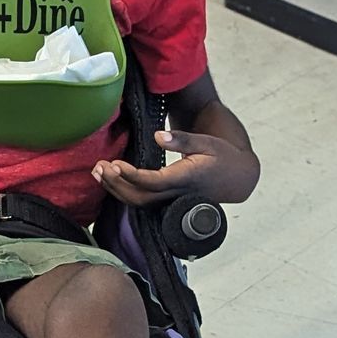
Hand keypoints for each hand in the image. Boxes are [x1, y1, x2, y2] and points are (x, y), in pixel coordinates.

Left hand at [92, 125, 260, 208]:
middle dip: (116, 184)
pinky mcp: (169, 201)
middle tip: (98, 167)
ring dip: (116, 189)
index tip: (115, 164)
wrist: (238, 178)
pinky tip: (112, 180)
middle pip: (140, 198)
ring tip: (98, 172)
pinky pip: (143, 202)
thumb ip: (183, 140)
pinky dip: (125, 192)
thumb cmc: (222, 157)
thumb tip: (159, 135)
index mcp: (187, 178)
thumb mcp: (208, 142)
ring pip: (139, 203)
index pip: (154, 182)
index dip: (132, 176)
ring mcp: (172, 200)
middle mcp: (177, 193)